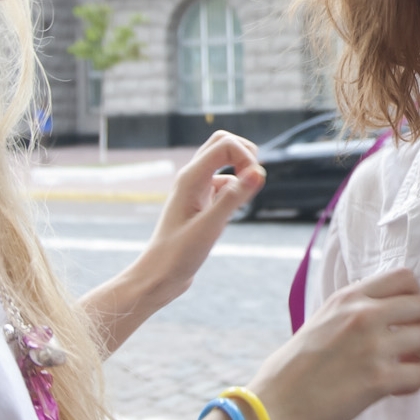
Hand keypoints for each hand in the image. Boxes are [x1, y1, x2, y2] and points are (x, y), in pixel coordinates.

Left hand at [127, 132, 265, 306]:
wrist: (160, 276)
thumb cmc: (178, 255)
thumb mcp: (209, 226)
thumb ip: (234, 197)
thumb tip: (259, 172)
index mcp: (190, 178)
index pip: (225, 144)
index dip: (246, 156)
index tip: (257, 181)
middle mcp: (192, 178)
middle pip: (222, 142)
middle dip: (245, 152)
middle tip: (255, 176)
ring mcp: (196, 189)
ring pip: (223, 160)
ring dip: (241, 168)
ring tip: (246, 196)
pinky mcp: (202, 202)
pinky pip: (224, 181)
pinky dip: (236, 187)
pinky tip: (237, 208)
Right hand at [247, 268, 419, 419]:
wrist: (275, 406)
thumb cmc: (292, 369)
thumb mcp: (320, 320)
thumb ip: (350, 311)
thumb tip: (380, 310)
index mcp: (348, 298)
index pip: (404, 276)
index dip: (413, 296)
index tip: (405, 315)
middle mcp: (363, 315)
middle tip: (410, 344)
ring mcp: (373, 346)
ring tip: (404, 365)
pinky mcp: (378, 380)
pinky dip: (412, 384)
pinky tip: (395, 389)